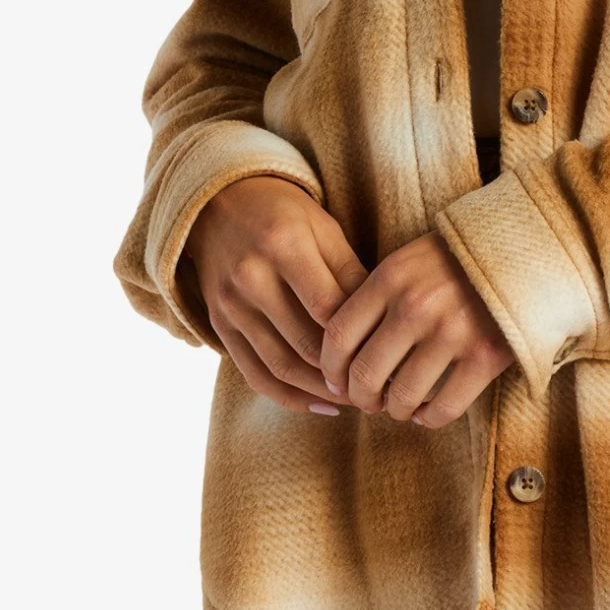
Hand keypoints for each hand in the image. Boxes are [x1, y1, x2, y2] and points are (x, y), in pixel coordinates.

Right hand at [183, 177, 365, 414]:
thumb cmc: (284, 214)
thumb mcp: (324, 228)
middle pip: (305, 344)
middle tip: (382, 388)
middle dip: (346, 374)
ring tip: (358, 400)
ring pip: (281, 366)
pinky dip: (288, 397)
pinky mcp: (219, 325)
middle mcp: (252, 278)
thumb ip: (351, 273)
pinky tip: (320, 405)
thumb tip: (384, 322)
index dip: (361, 338)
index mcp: (285, 245)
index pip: (329, 308)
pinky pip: (254, 375)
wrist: (218, 203)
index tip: (391, 355)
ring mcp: (231, 306)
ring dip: (322, 392)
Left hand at [319, 231, 513, 429]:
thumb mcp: (411, 260)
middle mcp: (416, 306)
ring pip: (401, 396)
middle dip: (360, 397)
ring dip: (394, 410)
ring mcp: (451, 332)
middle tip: (367, 402)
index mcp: (391, 277)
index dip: (331, 367)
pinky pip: (444, 408)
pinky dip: (429, 418)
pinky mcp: (485, 355)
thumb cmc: (460, 259)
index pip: (339, 334)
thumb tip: (345, 351)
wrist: (526, 250)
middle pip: (365, 373)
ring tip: (399, 407)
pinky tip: (426, 412)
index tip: (336, 381)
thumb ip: (378, 295)